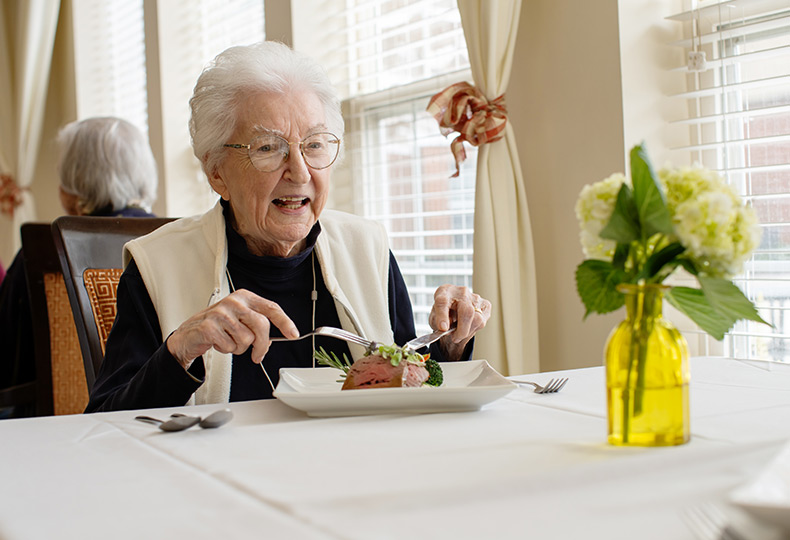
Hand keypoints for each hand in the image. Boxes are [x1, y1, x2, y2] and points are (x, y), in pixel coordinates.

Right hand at [166, 289, 298, 368]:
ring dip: (239, 347)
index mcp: (244, 297)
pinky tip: (218, 342)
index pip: (271, 308)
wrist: (190, 334)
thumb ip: (257, 326)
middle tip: (258, 356)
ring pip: (246, 339)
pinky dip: (226, 350)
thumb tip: (274, 339)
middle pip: (261, 326)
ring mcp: (221, 313)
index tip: (294, 334)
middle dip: (262, 345)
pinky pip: (230, 347)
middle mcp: (234, 302)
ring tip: (228, 341)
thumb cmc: (218, 327)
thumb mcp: (240, 321)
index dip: (285, 322)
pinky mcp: (210, 327)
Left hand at [428, 284, 490, 360]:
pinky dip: (474, 329)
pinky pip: (482, 321)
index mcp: (444, 292)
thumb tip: (445, 328)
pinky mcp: (485, 304)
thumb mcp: (435, 318)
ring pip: (477, 318)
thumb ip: (437, 322)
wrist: (455, 309)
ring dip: (467, 331)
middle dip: (461, 329)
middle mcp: (461, 292)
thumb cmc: (444, 314)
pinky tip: (467, 327)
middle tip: (455, 338)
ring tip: (459, 333)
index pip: (442, 302)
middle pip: (466, 310)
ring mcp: (475, 297)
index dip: (442, 316)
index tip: (443, 328)